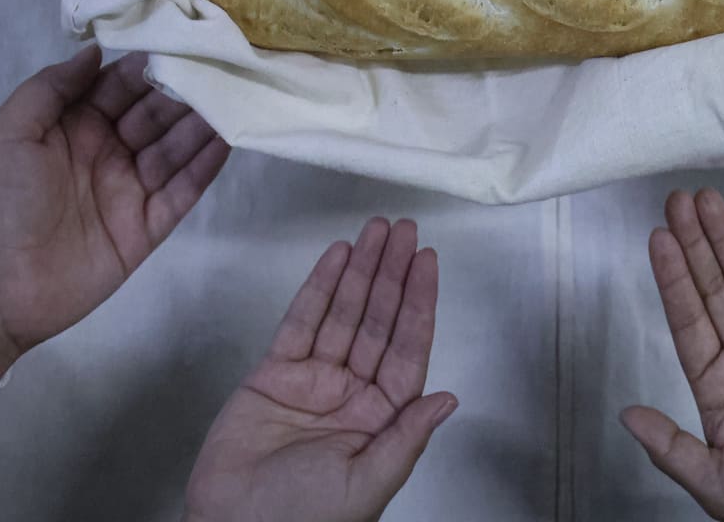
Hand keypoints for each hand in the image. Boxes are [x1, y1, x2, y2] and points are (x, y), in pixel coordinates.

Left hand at [0, 47, 228, 365]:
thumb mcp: (10, 132)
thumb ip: (52, 87)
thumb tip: (97, 49)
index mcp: (74, 126)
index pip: (120, 87)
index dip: (148, 66)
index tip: (183, 41)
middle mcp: (108, 152)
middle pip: (155, 115)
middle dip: (184, 90)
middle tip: (220, 65)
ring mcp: (132, 189)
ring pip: (175, 149)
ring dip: (203, 123)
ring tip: (234, 95)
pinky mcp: (150, 226)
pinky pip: (185, 190)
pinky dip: (206, 165)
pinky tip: (228, 139)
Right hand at [184, 219, 456, 521]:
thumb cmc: (303, 521)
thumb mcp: (368, 482)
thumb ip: (407, 436)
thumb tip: (448, 399)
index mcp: (381, 417)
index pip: (408, 347)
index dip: (419, 302)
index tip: (428, 262)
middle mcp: (353, 392)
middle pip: (379, 321)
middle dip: (392, 274)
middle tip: (404, 231)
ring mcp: (315, 380)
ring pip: (343, 313)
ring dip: (361, 271)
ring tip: (375, 232)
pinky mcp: (275, 375)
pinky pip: (300, 323)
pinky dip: (318, 288)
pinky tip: (336, 258)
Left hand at [621, 189, 723, 521]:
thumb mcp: (713, 482)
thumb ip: (669, 446)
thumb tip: (625, 415)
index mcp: (715, 384)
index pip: (686, 319)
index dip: (671, 278)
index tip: (656, 239)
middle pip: (712, 288)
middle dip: (694, 244)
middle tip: (677, 200)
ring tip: (706, 201)